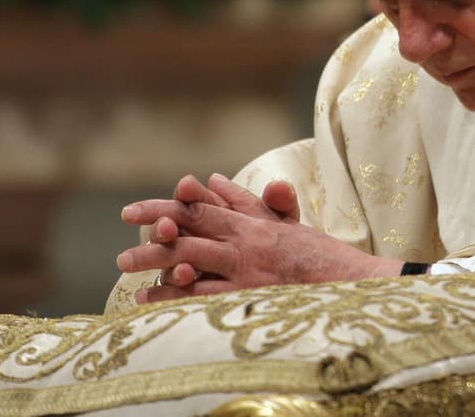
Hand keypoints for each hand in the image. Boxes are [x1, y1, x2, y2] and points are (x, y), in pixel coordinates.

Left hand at [117, 174, 401, 302]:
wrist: (349, 280)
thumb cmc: (316, 256)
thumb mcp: (284, 222)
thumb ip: (248, 200)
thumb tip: (213, 176)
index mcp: (253, 221)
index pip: (203, 206)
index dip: (167, 204)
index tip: (134, 210)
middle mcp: (246, 239)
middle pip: (190, 227)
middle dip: (154, 228)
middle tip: (125, 231)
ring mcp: (247, 267)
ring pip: (190, 258)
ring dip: (156, 260)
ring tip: (126, 264)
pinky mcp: (250, 294)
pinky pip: (204, 294)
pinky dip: (175, 294)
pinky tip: (152, 298)